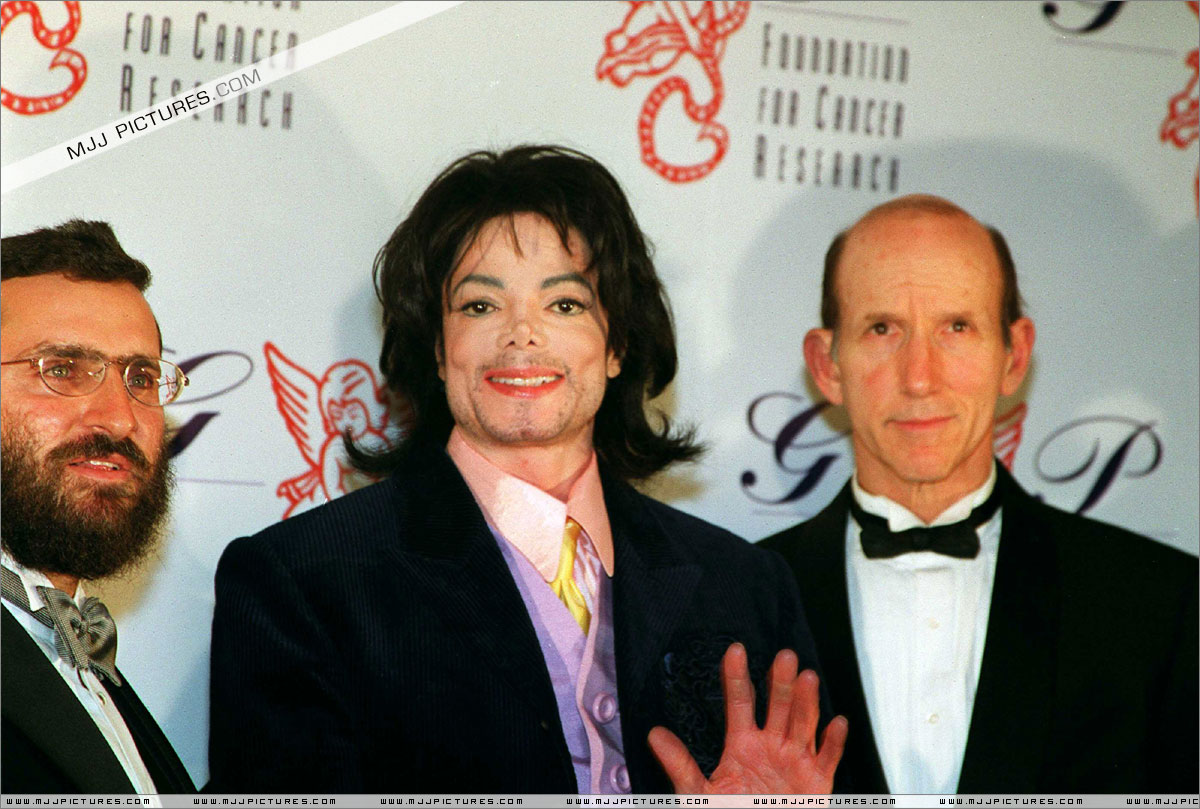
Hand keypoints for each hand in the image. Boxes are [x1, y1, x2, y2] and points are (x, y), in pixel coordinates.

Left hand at [648, 642, 846, 793]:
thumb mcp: (700, 793)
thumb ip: (680, 765)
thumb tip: (655, 736)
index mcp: (742, 744)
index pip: (740, 702)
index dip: (737, 676)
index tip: (735, 650)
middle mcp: (771, 745)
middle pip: (777, 705)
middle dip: (780, 682)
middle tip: (783, 657)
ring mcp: (795, 760)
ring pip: (803, 723)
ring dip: (806, 701)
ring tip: (807, 678)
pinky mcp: (818, 780)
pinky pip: (828, 758)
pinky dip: (834, 742)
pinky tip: (837, 723)